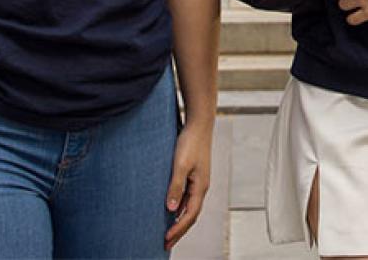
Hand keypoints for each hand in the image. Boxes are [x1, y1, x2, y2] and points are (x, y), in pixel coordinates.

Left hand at [164, 119, 213, 249]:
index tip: (166, 240)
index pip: (189, 216)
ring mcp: (199, 181)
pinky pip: (188, 198)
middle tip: (166, 244)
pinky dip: (180, 208)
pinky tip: (171, 210)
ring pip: (190, 208)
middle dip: (179, 231)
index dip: (178, 229)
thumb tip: (170, 209)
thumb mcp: (179, 165)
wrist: (199, 124)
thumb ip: (175, 186)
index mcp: (200, 187)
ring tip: (169, 232)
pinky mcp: (194, 175)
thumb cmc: (190, 142)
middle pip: (191, 215)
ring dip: (180, 221)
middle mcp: (201, 187)